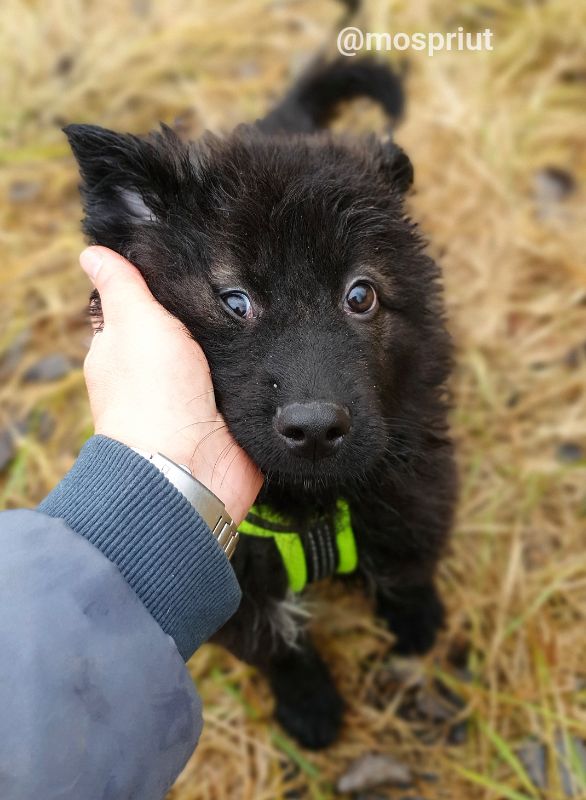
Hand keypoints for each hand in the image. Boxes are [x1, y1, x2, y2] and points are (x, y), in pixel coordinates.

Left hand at [79, 246, 262, 523]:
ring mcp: (199, 396)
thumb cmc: (153, 397)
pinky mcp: (232, 414)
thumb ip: (123, 287)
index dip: (166, 285)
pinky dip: (260, 371)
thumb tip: (93, 253)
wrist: (192, 467)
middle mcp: (162, 374)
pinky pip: (249, 384)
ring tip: (272, 304)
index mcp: (127, 351)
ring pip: (224, 354)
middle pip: (191, 329)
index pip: (144, 307)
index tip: (197, 258)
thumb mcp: (134, 324)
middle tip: (247, 279)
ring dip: (242, 340)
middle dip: (214, 312)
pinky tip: (279, 345)